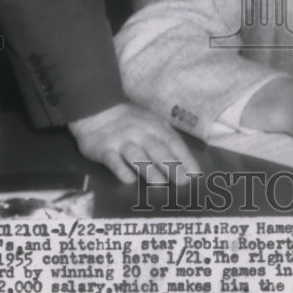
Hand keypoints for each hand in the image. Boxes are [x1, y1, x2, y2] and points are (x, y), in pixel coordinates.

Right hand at [68, 103, 200, 184]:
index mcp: (155, 127)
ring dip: (148, 169)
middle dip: (171, 166)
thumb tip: (186, 163)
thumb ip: (166, 140)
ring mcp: (122, 141)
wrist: (97, 110)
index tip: (195, 174)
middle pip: (157, 150)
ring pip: (137, 156)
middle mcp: (140, 133)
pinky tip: (128, 180)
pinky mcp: (105, 149)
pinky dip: (121, 169)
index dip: (185, 158)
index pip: (173, 143)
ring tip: (159, 183)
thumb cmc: (131, 122)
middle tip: (182, 182)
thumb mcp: (152, 123)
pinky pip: (113, 160)